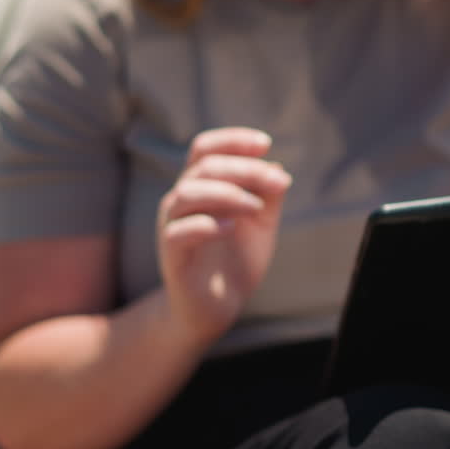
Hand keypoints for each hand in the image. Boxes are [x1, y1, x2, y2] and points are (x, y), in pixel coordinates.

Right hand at [157, 127, 290, 345]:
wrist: (216, 308)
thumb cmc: (235, 261)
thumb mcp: (261, 225)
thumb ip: (268, 197)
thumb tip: (277, 168)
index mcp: (201, 188)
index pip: (205, 149)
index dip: (232, 140)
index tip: (264, 143)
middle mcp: (181, 202)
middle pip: (203, 168)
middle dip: (243, 169)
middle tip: (276, 181)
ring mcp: (172, 227)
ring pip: (186, 194)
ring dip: (227, 194)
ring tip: (256, 207)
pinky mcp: (172, 256)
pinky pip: (179, 233)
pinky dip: (207, 226)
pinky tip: (232, 228)